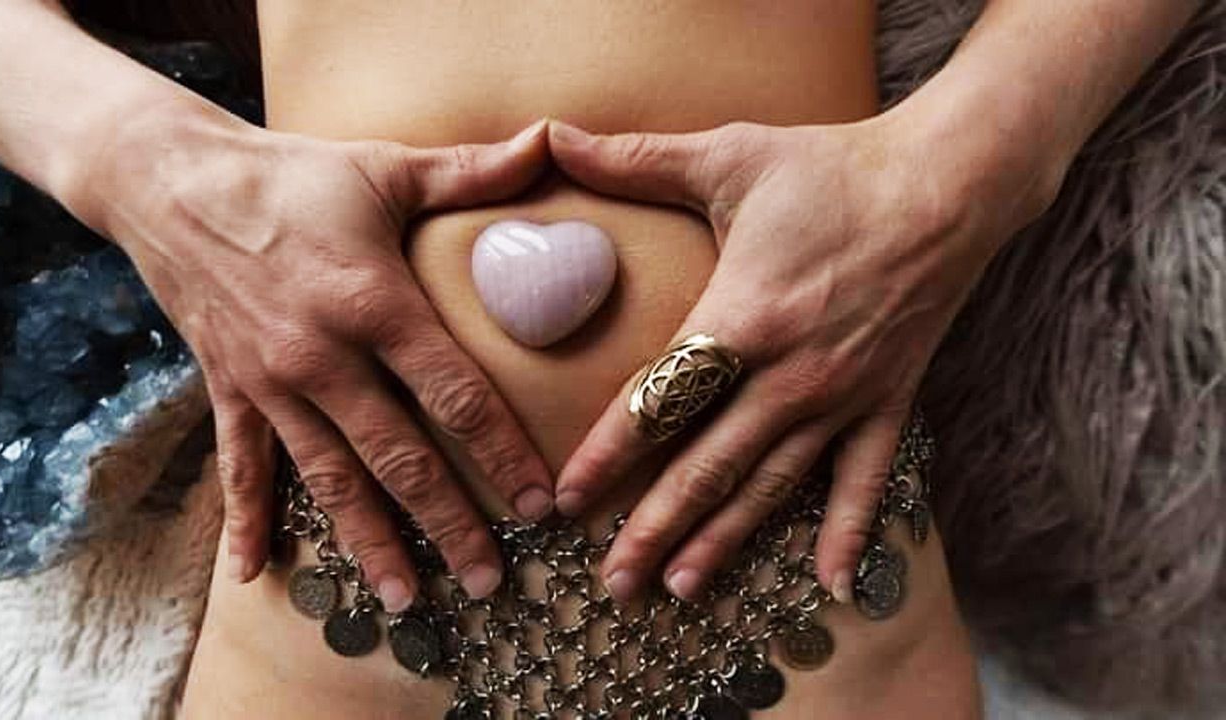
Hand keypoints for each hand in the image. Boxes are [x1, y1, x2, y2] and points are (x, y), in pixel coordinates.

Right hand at [73, 109, 554, 609]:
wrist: (168, 181)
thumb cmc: (291, 175)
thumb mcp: (384, 166)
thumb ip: (471, 170)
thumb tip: (549, 142)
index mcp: (372, 304)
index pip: (454, 394)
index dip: (501, 453)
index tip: (540, 504)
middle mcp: (321, 357)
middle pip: (399, 458)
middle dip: (450, 524)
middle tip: (491, 579)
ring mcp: (270, 383)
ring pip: (329, 480)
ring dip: (369, 542)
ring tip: (406, 598)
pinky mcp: (228, 390)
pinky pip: (240, 467)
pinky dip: (247, 519)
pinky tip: (254, 573)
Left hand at [547, 113, 1056, 603]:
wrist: (952, 182)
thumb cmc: (833, 168)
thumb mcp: (730, 156)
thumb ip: (634, 158)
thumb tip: (549, 135)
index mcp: (742, 319)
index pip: (658, 404)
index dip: (607, 456)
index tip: (565, 503)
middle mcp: (790, 375)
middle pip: (707, 467)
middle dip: (654, 528)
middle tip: (611, 581)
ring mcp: (842, 397)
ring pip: (771, 486)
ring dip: (725, 540)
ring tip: (680, 588)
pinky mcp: (889, 403)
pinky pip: (865, 481)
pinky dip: (848, 534)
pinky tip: (829, 586)